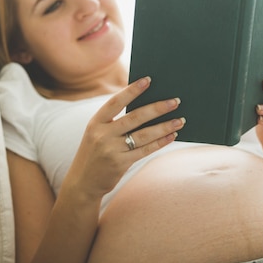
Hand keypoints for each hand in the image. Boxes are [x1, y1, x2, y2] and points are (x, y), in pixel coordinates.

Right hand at [69, 76, 184, 198]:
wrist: (82, 182)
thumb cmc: (95, 153)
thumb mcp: (97, 134)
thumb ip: (115, 122)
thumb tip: (147, 109)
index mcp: (95, 122)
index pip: (115, 102)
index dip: (132, 90)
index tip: (148, 80)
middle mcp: (102, 134)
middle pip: (135, 117)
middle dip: (157, 108)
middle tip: (175, 101)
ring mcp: (111, 150)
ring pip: (143, 135)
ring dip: (164, 126)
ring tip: (180, 120)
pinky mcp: (120, 164)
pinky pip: (145, 150)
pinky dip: (160, 142)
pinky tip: (171, 136)